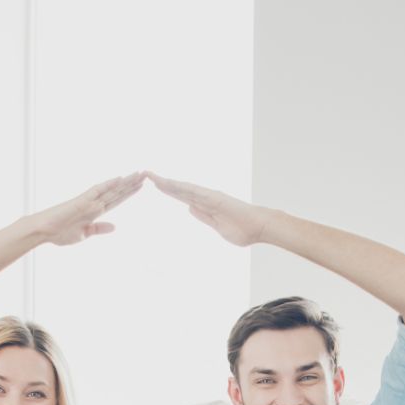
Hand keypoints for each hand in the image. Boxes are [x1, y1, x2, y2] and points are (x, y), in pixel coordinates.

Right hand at [29, 173, 144, 246]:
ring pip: (110, 189)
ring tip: (139, 174)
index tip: (141, 186)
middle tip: (146, 174)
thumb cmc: (60, 233)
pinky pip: (96, 191)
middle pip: (116, 192)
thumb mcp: (84, 234)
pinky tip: (119, 179)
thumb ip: (99, 229)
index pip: (116, 200)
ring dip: (125, 182)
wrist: (43, 232)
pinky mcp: (81, 201)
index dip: (128, 193)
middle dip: (131, 184)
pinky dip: (108, 185)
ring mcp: (88, 201)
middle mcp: (93, 203)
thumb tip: (115, 227)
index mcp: (95, 212)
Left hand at [147, 172, 270, 246]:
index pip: (182, 197)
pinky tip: (168, 183)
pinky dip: (180, 187)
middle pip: (179, 189)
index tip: (155, 185)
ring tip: (150, 175)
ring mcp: (209, 197)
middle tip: (145, 174)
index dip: (168, 190)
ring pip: (183, 188)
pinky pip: (194, 191)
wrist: (259, 228)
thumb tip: (190, 208)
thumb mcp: (217, 226)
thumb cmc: (243, 230)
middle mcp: (205, 198)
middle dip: (162, 182)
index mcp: (205, 206)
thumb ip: (204, 217)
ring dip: (167, 182)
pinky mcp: (214, 198)